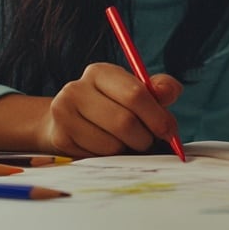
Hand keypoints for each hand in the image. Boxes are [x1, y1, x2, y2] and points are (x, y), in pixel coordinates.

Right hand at [39, 63, 182, 157]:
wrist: (69, 120)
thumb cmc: (113, 104)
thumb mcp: (136, 91)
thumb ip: (160, 89)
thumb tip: (169, 92)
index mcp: (100, 72)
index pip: (136, 94)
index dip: (157, 116)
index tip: (168, 131)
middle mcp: (76, 88)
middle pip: (124, 122)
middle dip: (144, 138)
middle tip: (148, 141)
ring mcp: (63, 113)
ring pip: (111, 144)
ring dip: (126, 149)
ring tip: (124, 141)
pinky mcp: (60, 137)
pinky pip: (97, 156)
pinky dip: (109, 157)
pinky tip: (105, 146)